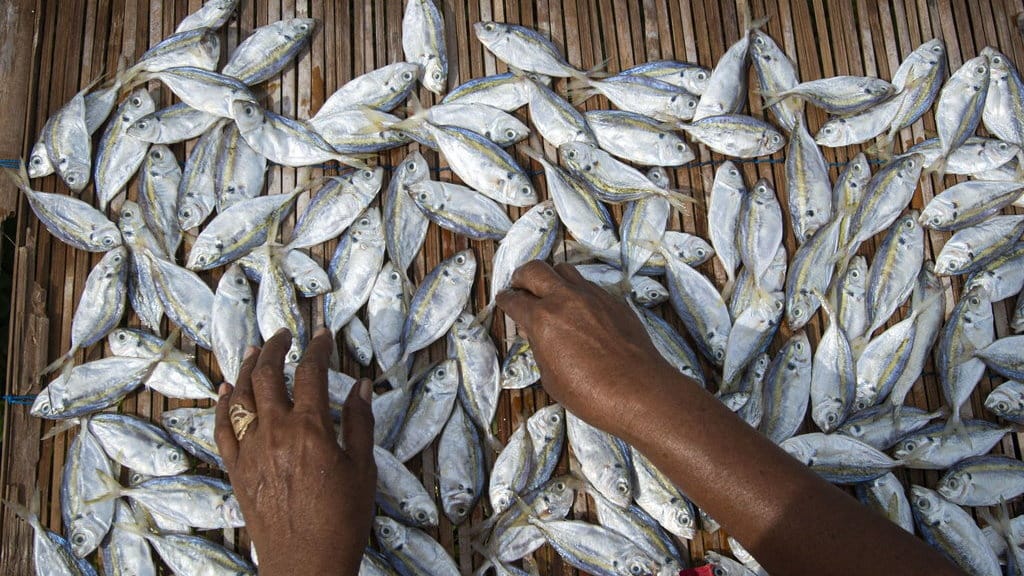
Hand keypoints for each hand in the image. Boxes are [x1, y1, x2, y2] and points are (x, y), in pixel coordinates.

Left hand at [215, 328, 375, 575]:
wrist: (305, 565)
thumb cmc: (342, 520)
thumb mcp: (363, 470)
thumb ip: (359, 423)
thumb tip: (361, 385)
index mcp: (310, 429)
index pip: (310, 372)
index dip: (317, 347)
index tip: (322, 334)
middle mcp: (274, 432)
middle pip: (266, 374)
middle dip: (274, 347)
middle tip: (283, 334)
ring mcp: (250, 450)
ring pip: (240, 396)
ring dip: (245, 367)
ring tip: (254, 350)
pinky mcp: (236, 470)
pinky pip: (222, 428)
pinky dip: (222, 404)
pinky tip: (225, 391)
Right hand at [495, 261, 683, 437]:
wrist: (638, 390)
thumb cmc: (588, 393)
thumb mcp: (550, 377)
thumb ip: (540, 349)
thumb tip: (538, 334)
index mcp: (542, 319)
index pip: (515, 300)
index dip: (505, 301)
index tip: (504, 300)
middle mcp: (565, 299)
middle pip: (535, 269)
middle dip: (522, 277)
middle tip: (520, 287)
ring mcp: (592, 296)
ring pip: (565, 270)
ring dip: (552, 279)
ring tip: (551, 294)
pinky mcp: (614, 301)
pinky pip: (589, 286)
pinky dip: (578, 293)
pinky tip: (581, 311)